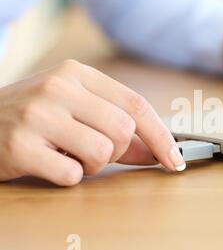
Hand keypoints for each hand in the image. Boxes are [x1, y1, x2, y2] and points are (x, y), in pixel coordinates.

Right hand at [0, 60, 184, 185]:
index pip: (137, 105)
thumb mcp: (75, 110)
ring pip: (103, 153)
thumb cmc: (34, 117)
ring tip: (66, 153)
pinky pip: (72, 174)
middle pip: (124, 131)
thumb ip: (118, 128)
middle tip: (91, 149)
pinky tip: (48, 162)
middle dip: (117, 151)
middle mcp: (59, 86)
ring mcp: (38, 114)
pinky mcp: (20, 145)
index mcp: (78, 73)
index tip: (175, 159)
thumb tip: (159, 151)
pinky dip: (67, 176)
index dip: (162, 136)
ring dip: (91, 165)